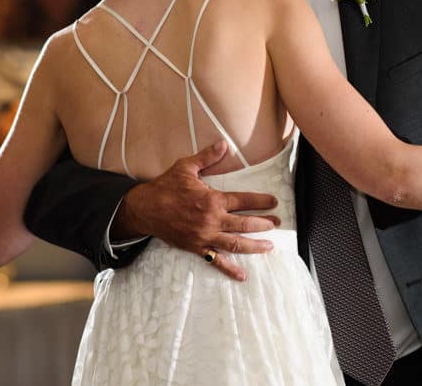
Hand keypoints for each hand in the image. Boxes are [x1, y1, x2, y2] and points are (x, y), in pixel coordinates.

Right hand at [115, 141, 280, 281]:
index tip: (274, 202)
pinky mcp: (196, 248)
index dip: (261, 201)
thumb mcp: (186, 167)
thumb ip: (207, 157)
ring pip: (235, 244)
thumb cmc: (165, 187)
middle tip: (277, 223)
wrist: (144, 209)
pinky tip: (243, 275)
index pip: (243, 200)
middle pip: (244, 224)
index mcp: (212, 200)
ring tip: (270, 246)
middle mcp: (211, 220)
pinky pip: (215, 261)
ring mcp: (205, 236)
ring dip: (255, 246)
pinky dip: (230, 269)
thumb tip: (224, 144)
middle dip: (264, 224)